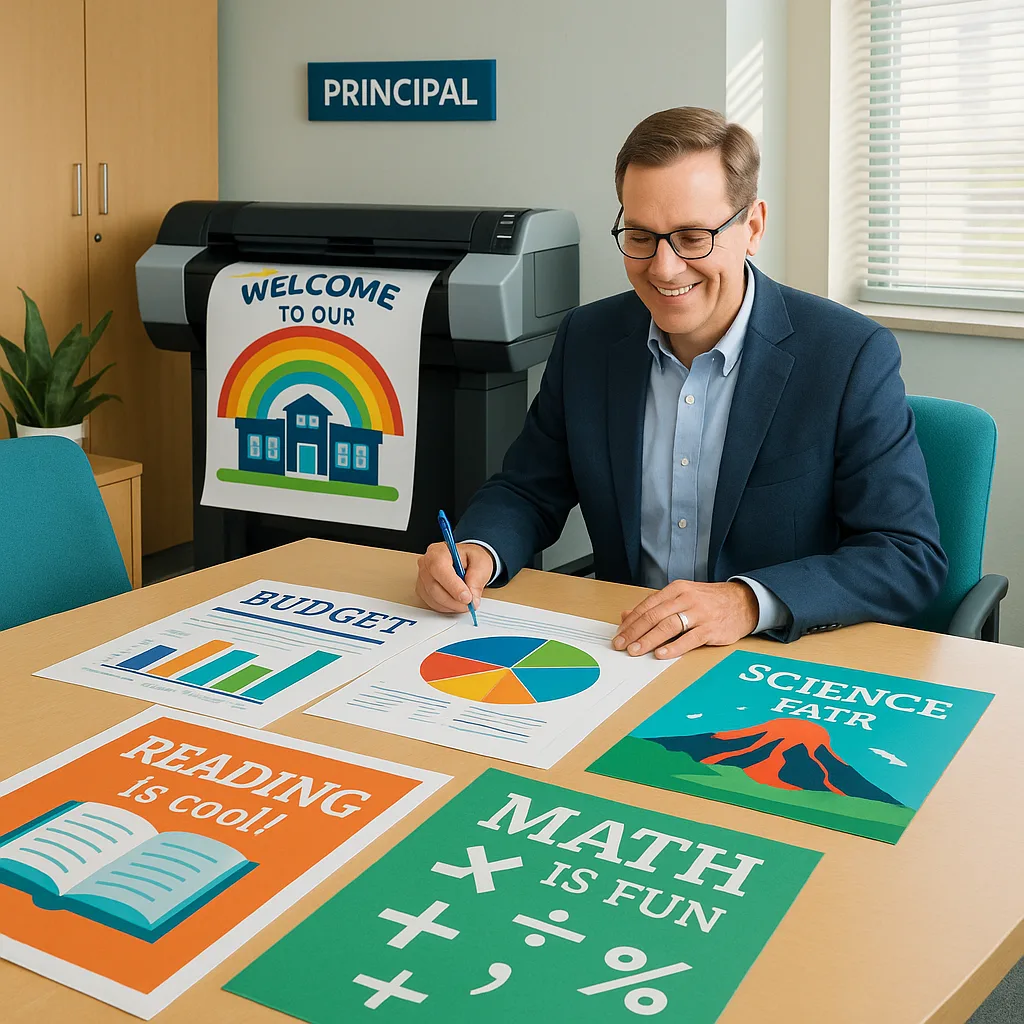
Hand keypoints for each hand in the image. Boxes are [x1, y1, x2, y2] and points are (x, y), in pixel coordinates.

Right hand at [416, 542, 494, 614]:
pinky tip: (457, 602)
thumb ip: (477, 578)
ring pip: (433, 598)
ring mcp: (422, 578)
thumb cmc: (471, 558)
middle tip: (471, 604)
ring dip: (453, 605)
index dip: (453, 585)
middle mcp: (426, 564)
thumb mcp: (481, 562)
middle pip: (434, 587)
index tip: (467, 598)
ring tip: (466, 603)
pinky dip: (447, 607)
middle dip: (455, 600)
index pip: (439, 568)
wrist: (466, 561)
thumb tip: (472, 598)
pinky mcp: (423, 590)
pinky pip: (433, 603)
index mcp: (439, 551)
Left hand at [613, 580, 758, 658]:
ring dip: (649, 640)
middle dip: (635, 632)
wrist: (743, 602)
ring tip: (636, 651)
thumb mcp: (681, 597)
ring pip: (669, 626)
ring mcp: (700, 613)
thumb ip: (655, 607)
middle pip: (655, 616)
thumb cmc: (708, 602)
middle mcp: (686, 599)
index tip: (619, 634)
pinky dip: (674, 647)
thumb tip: (626, 616)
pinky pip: (689, 639)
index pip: (648, 606)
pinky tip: (661, 654)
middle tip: (621, 645)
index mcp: (676, 590)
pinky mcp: (711, 628)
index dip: (631, 621)